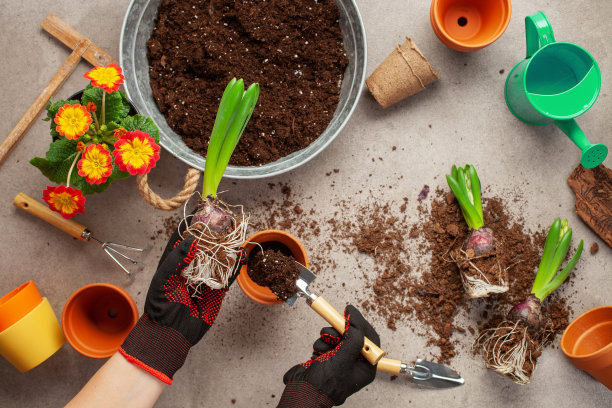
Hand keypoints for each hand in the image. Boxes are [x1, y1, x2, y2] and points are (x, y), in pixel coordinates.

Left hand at [119, 218, 246, 384]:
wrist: (171, 333)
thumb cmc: (161, 305)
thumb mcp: (164, 278)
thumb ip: (177, 258)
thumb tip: (194, 239)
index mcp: (175, 261)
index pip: (186, 237)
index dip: (195, 223)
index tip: (204, 209)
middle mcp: (192, 267)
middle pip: (206, 245)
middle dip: (216, 233)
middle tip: (227, 219)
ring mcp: (205, 278)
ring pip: (220, 259)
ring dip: (229, 248)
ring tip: (237, 234)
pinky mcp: (217, 291)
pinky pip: (228, 276)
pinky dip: (236, 266)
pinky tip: (242, 256)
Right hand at [278, 305, 379, 406]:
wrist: (301, 391)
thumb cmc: (323, 385)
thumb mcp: (342, 360)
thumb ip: (352, 338)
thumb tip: (355, 318)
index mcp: (365, 367)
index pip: (370, 339)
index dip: (361, 325)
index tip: (349, 313)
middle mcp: (354, 362)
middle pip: (353, 335)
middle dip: (341, 331)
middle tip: (334, 331)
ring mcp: (340, 359)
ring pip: (338, 336)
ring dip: (329, 337)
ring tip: (323, 346)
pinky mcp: (327, 356)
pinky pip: (327, 340)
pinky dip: (321, 343)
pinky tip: (317, 353)